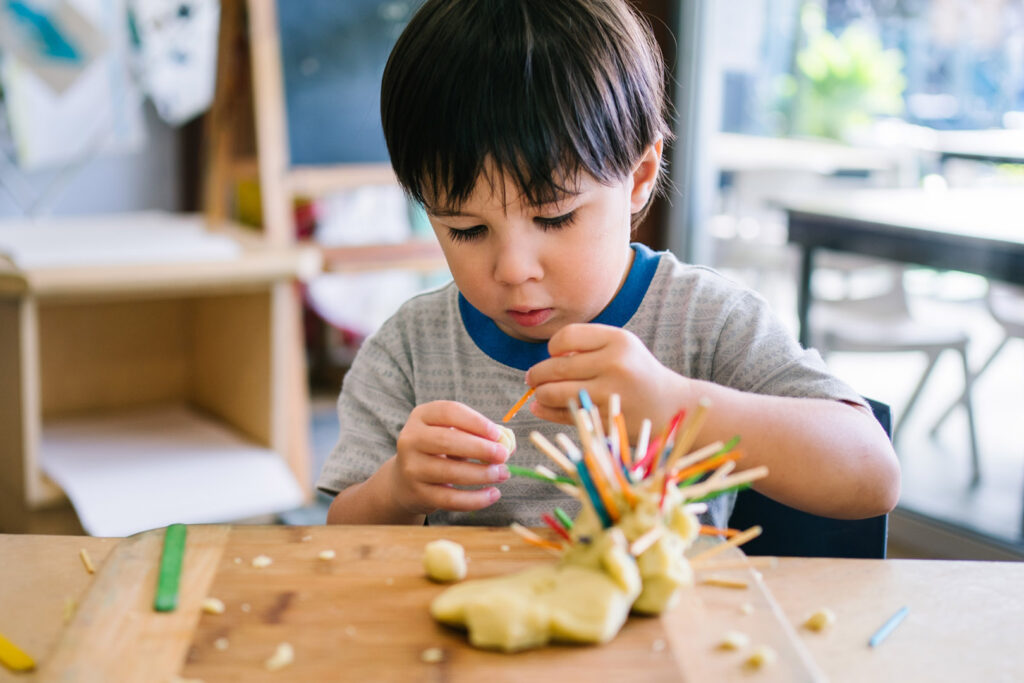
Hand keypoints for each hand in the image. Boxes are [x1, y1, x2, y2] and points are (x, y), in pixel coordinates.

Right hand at [389, 400, 510, 514]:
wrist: (405, 480)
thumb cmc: (440, 451)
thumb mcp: (453, 434)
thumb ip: (480, 435)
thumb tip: (509, 444)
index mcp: (421, 416)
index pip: (449, 412)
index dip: (476, 422)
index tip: (497, 434)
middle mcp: (411, 439)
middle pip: (447, 440)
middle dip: (480, 448)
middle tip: (503, 456)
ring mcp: (411, 468)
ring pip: (450, 472)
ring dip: (482, 474)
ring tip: (503, 474)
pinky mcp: (417, 494)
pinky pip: (450, 499)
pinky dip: (476, 499)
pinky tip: (493, 494)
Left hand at [525, 323, 688, 438]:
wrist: (673, 406)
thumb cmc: (638, 374)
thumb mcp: (622, 349)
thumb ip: (587, 347)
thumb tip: (544, 361)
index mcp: (618, 340)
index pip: (567, 336)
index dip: (553, 347)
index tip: (554, 356)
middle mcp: (615, 364)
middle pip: (556, 367)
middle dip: (537, 374)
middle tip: (532, 379)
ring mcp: (610, 394)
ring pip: (555, 393)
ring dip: (540, 394)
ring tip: (539, 394)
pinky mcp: (606, 419)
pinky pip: (565, 414)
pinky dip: (546, 411)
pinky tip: (541, 407)